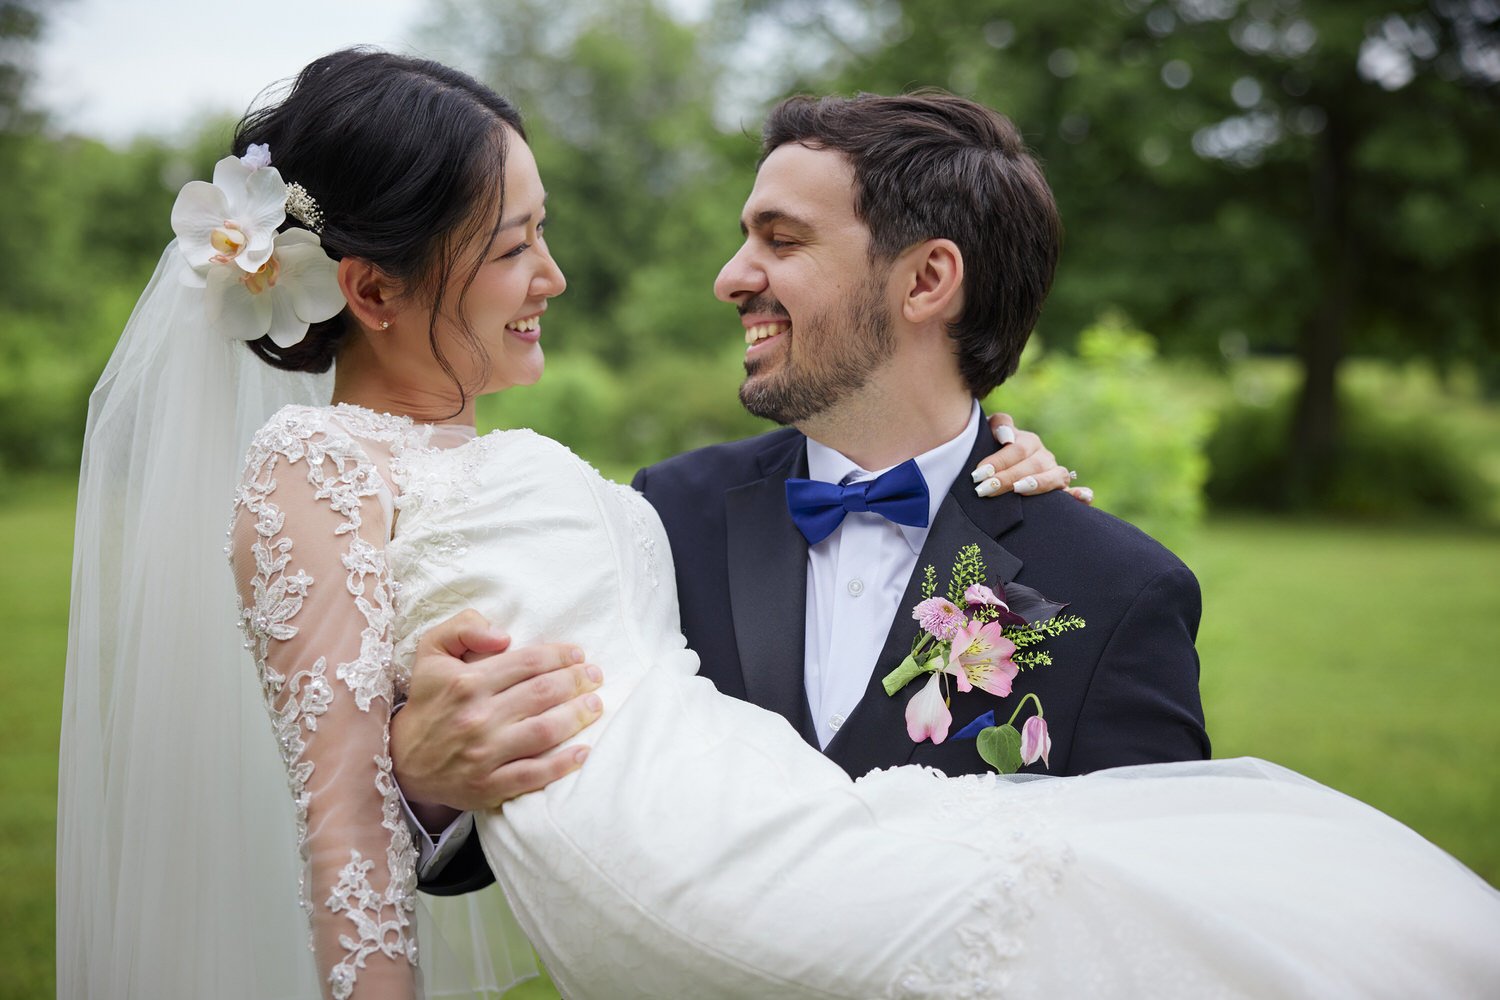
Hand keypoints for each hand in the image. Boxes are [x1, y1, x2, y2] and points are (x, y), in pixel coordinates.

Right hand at [390, 609, 604, 811]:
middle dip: (577, 682)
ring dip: (577, 716)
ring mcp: (484, 754)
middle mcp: (477, 717)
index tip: (578, 655)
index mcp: (466, 682)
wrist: (402, 761)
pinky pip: (534, 775)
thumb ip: (464, 628)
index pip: (528, 662)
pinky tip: (584, 752)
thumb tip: (504, 636)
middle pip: (543, 694)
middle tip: (595, 676)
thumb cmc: (427, 700)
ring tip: (596, 705)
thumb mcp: (432, 651)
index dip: (560, 656)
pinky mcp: (488, 786)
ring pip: (545, 731)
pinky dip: (563, 764)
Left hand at [969, 413, 1092, 503]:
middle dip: (1007, 477)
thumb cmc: (992, 452)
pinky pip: (1077, 492)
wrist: (1002, 471)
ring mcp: (1055, 474)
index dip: (998, 460)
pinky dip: (1081, 494)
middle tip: (986, 489)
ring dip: (1038, 483)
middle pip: (1032, 465)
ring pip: (1055, 476)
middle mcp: (1044, 457)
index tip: (979, 473)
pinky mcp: (1063, 491)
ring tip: (1019, 489)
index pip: (1016, 449)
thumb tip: (1006, 436)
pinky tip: (1081, 496)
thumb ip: (999, 425)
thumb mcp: (991, 434)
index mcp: (1029, 442)